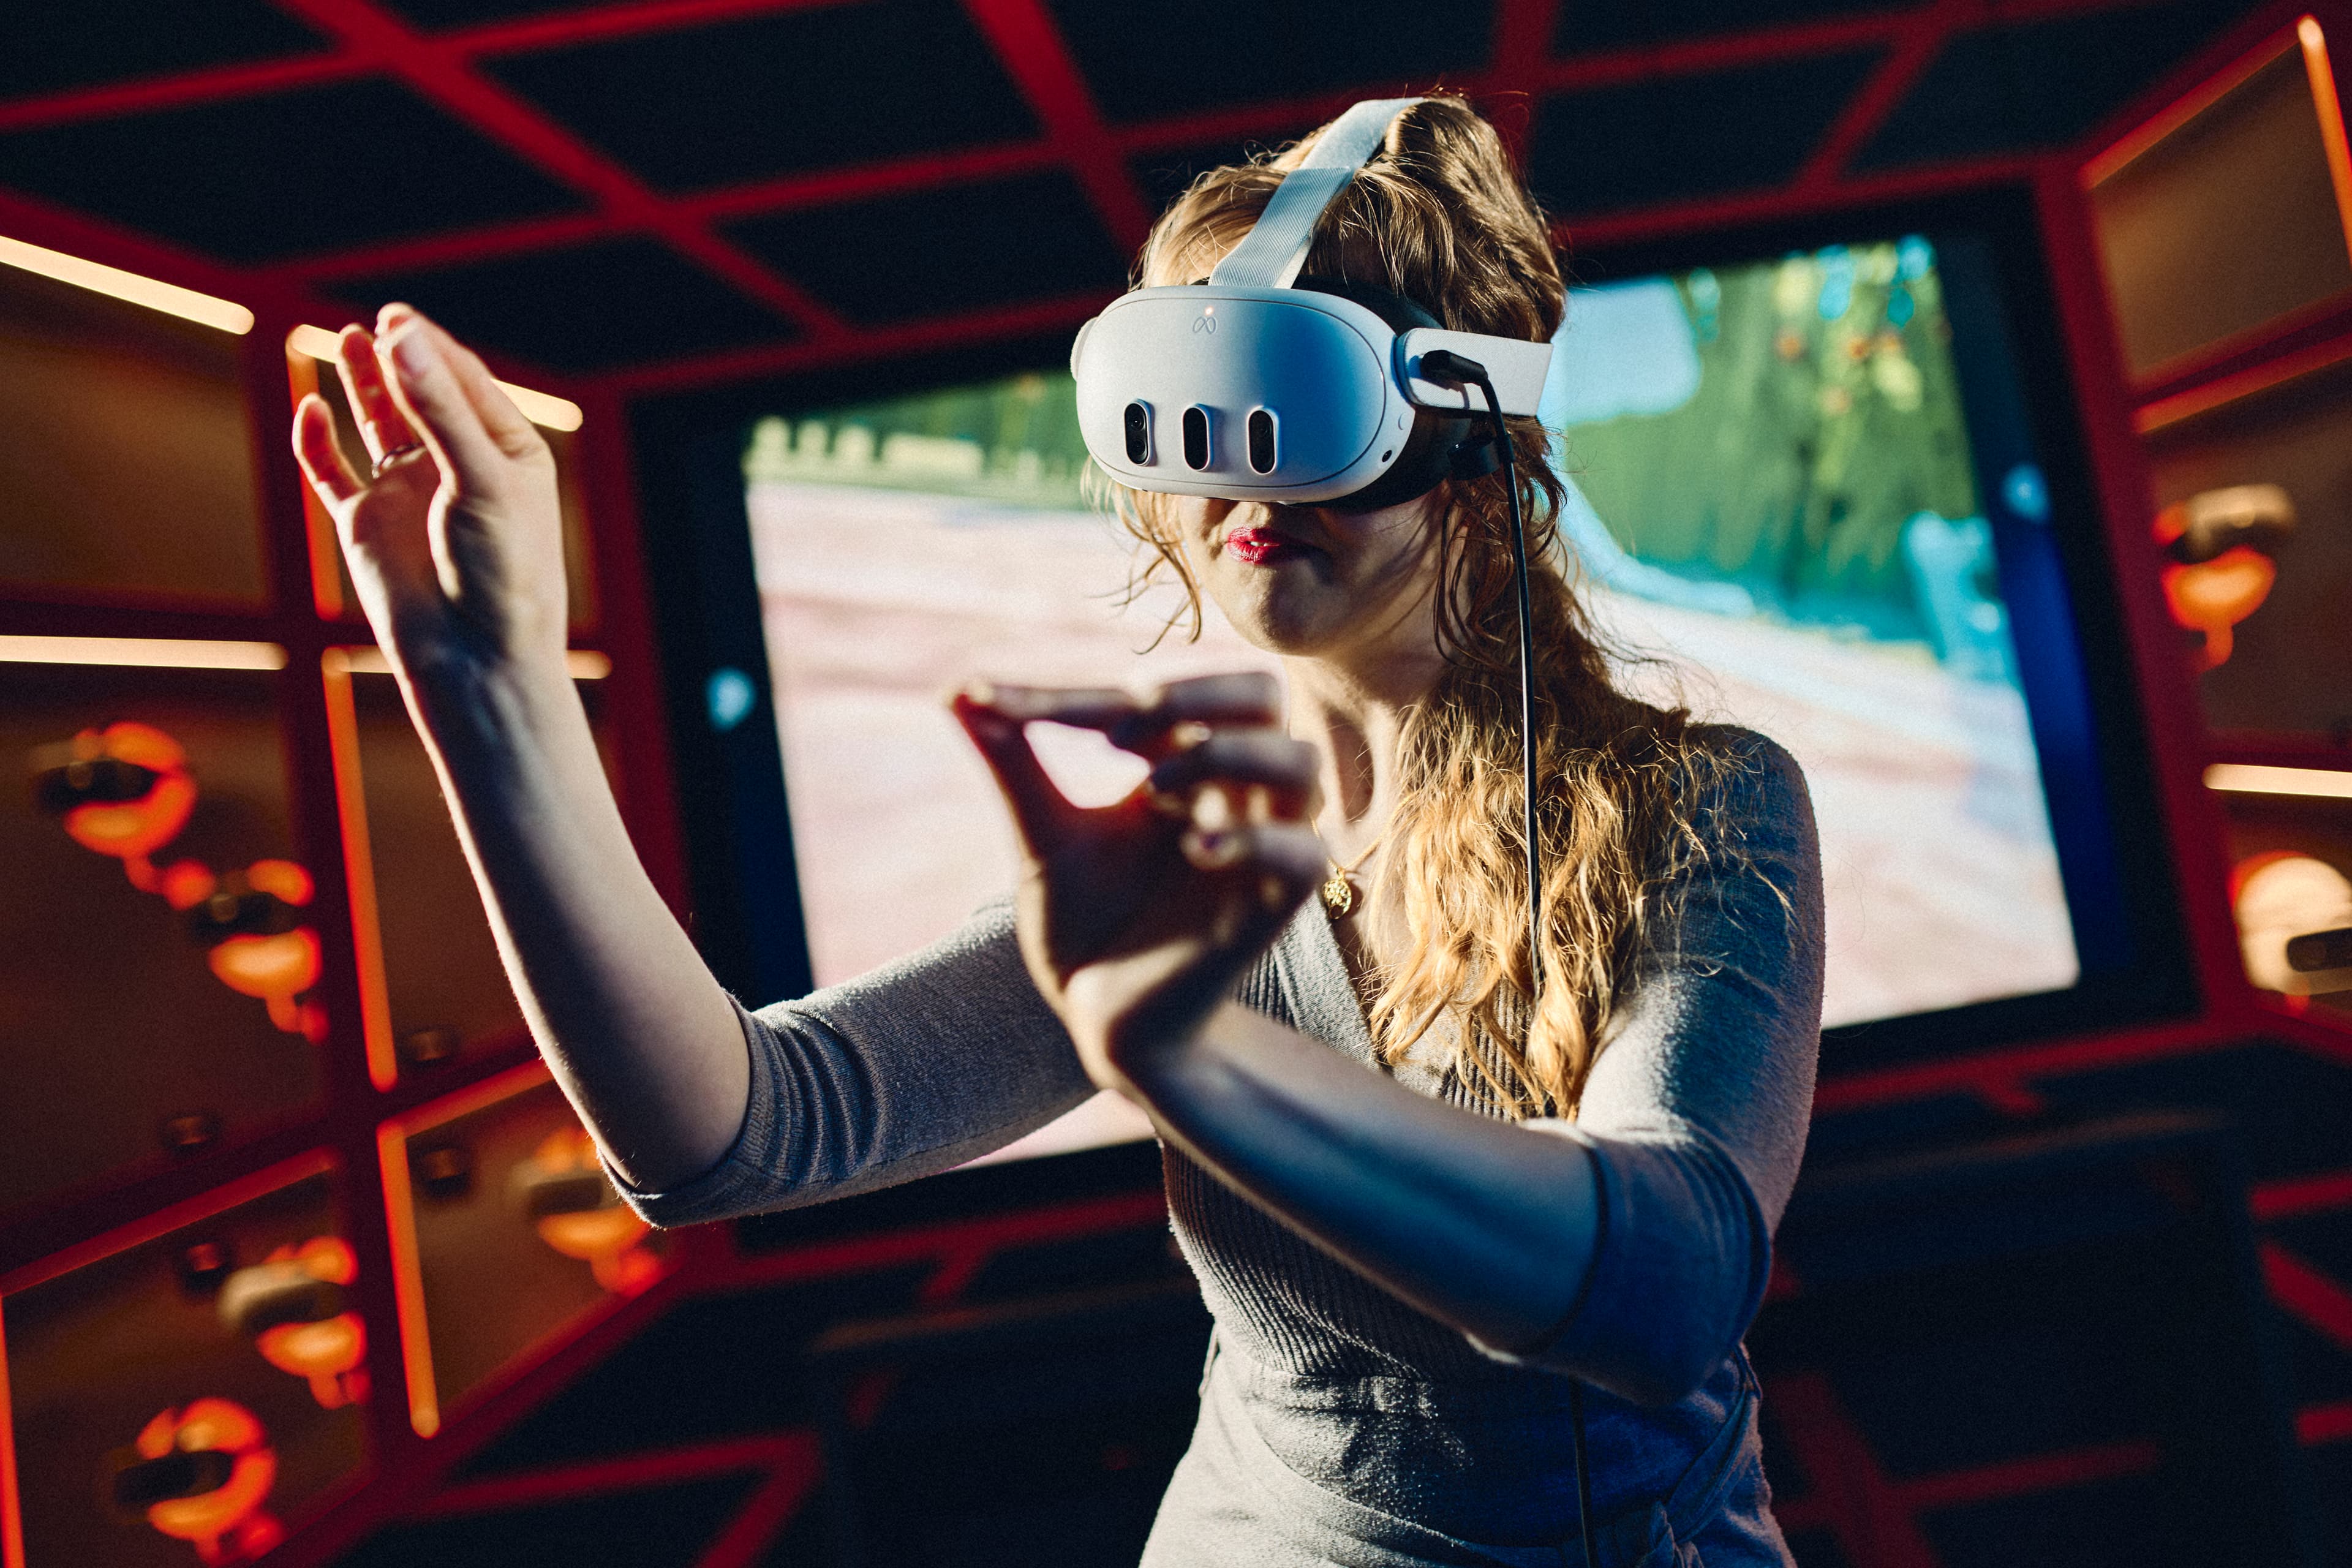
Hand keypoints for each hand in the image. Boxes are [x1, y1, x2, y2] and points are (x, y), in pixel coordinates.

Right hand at [289, 305, 565, 687]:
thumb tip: (398, 334)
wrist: (475, 659)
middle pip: (421, 392)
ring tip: (347, 336)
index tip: (397, 317)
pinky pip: (332, 471)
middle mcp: (457, 466)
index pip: (463, 381)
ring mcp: (410, 493)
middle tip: (376, 323)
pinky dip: (317, 441)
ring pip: (378, 422)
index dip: (429, 346)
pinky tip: (311, 407)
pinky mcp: (367, 524)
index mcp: (506, 452)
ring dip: (364, 381)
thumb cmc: (502, 573)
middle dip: (399, 356)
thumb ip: (438, 409)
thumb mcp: (479, 479)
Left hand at [952, 673, 1326, 1098]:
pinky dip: (1255, 840)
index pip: (1157, 696)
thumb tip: (954, 691)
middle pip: (1263, 696)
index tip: (998, 706)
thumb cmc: (1086, 927)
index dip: (1081, 698)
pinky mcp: (1274, 906)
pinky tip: (1193, 851)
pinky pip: (1303, 854)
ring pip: (1300, 762)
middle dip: (1199, 692)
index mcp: (1182, 766)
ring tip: (1155, 788)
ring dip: (1229, 753)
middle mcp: (1232, 795)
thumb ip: (1013, 765)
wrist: (1105, 1023)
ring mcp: (1260, 848)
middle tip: (1125, 719)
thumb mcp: (1042, 840)